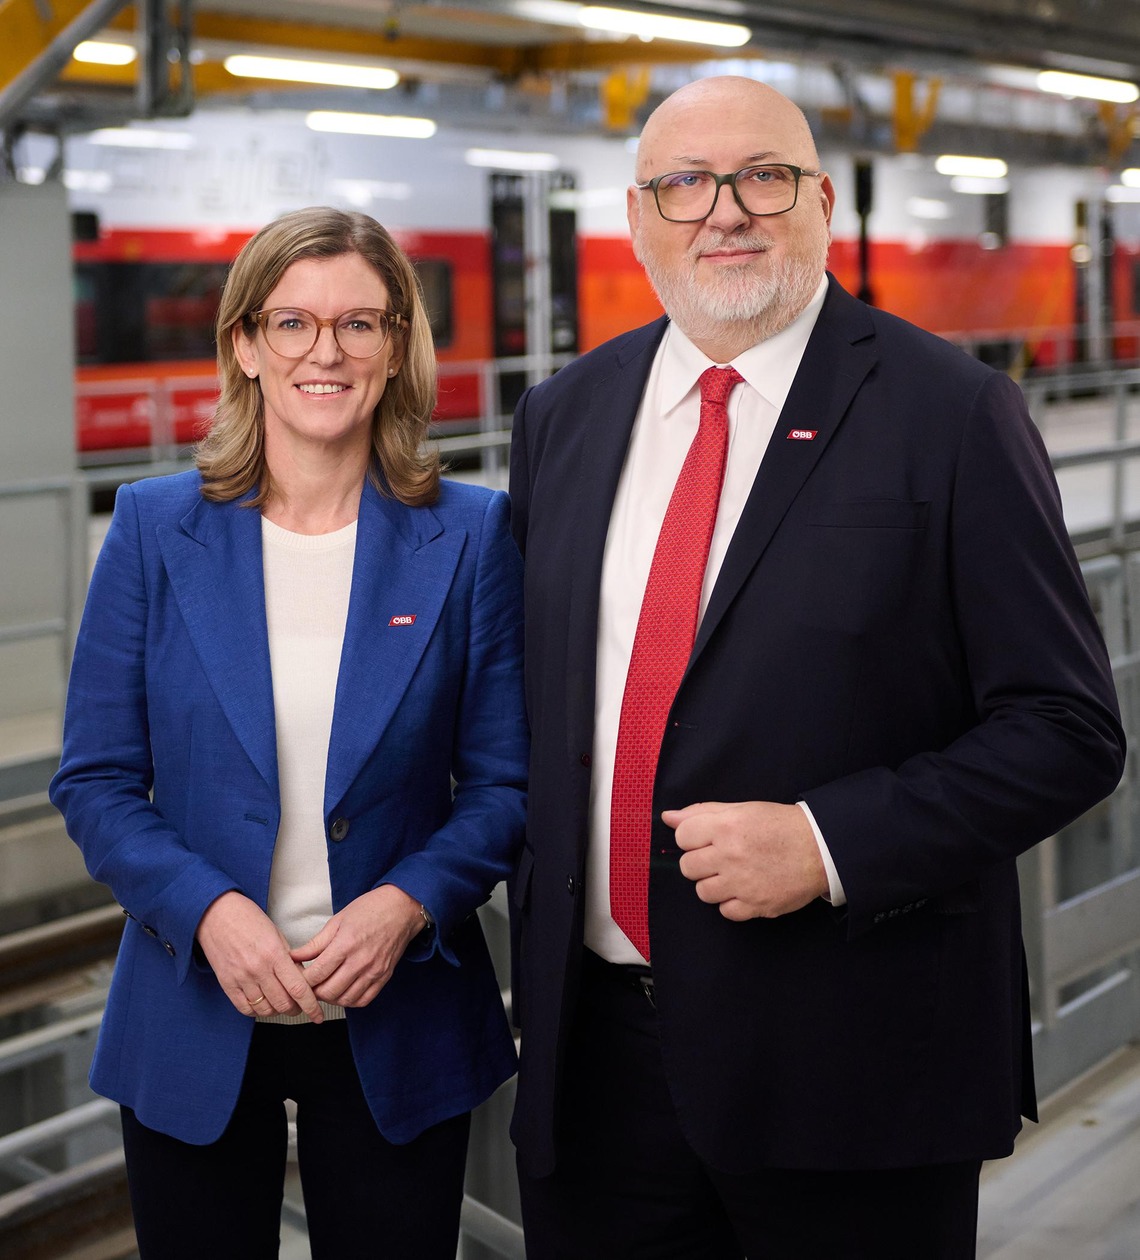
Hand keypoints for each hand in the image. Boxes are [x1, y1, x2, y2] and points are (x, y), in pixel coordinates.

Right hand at [196, 890, 322, 1021]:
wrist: (216, 914)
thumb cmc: (249, 919)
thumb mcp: (276, 934)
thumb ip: (290, 959)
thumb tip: (302, 980)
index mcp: (274, 954)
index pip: (298, 988)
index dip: (311, 1006)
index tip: (318, 1015)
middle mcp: (258, 969)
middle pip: (283, 1004)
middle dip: (296, 1010)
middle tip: (300, 1006)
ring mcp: (241, 978)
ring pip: (265, 1009)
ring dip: (277, 1011)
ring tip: (282, 1003)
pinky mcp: (227, 984)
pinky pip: (245, 1008)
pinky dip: (257, 1011)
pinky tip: (263, 1003)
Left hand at [290, 885, 425, 1007]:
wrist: (401, 908)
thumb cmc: (370, 909)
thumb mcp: (338, 921)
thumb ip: (316, 943)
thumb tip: (294, 956)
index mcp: (346, 944)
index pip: (317, 973)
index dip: (303, 980)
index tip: (299, 977)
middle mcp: (360, 961)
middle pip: (329, 991)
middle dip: (314, 991)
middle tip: (311, 984)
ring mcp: (374, 971)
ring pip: (345, 999)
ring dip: (331, 998)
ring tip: (326, 987)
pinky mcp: (384, 977)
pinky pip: (363, 1000)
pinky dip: (350, 1000)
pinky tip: (344, 991)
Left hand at [664, 800, 828, 920]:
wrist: (820, 849)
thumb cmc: (779, 826)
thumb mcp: (742, 809)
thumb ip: (702, 812)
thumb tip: (668, 817)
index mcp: (726, 826)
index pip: (682, 837)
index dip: (692, 838)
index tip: (706, 839)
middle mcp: (730, 856)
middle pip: (688, 867)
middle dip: (700, 862)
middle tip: (720, 857)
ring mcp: (742, 883)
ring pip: (702, 892)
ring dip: (714, 883)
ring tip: (733, 874)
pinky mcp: (756, 906)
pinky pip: (725, 911)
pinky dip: (732, 902)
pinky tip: (745, 889)